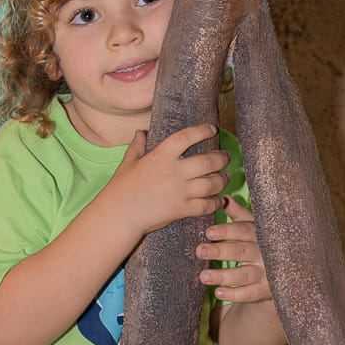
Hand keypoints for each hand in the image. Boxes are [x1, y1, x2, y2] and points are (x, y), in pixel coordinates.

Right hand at [104, 124, 228, 235]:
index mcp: (160, 156)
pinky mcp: (182, 209)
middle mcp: (174, 172)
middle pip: (209, 161)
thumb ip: (136, 146)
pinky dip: (216, 203)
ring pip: (213, 183)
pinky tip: (218, 200)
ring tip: (225, 178)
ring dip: (223, 180)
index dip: (202, 131)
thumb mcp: (127, 163)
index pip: (186, 137)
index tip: (211, 129)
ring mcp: (180, 191)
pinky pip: (207, 205)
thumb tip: (140, 132)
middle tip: (225, 157)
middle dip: (222, 158)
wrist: (119, 215)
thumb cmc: (121, 189)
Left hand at [199, 195, 272, 302]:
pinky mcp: (266, 291)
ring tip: (203, 276)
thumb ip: (239, 215)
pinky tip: (218, 293)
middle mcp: (265, 253)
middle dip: (220, 251)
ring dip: (223, 276)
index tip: (208, 232)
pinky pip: (250, 294)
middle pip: (242, 251)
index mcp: (260, 235)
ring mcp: (267, 273)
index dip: (227, 231)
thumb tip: (224, 197)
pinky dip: (235, 294)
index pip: (244, 231)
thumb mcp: (254, 227)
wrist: (289, 270)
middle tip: (200, 251)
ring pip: (244, 274)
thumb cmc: (262, 244)